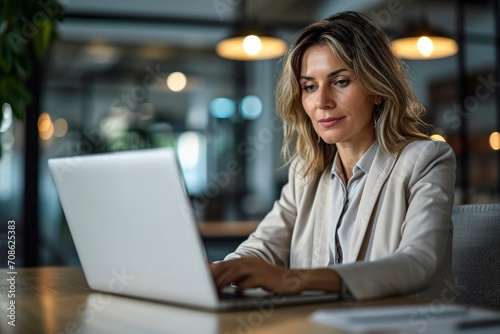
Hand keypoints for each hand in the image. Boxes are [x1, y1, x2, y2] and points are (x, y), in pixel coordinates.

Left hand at [210, 257, 341, 294]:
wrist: (291, 280)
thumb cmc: (269, 279)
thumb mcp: (252, 275)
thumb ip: (237, 275)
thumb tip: (220, 277)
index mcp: (246, 260)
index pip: (224, 264)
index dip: (212, 271)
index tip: (201, 278)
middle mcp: (250, 262)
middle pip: (227, 268)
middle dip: (215, 278)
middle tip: (206, 288)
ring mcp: (257, 269)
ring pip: (235, 274)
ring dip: (224, 283)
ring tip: (216, 291)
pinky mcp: (263, 278)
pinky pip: (247, 282)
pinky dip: (240, 288)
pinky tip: (236, 293)